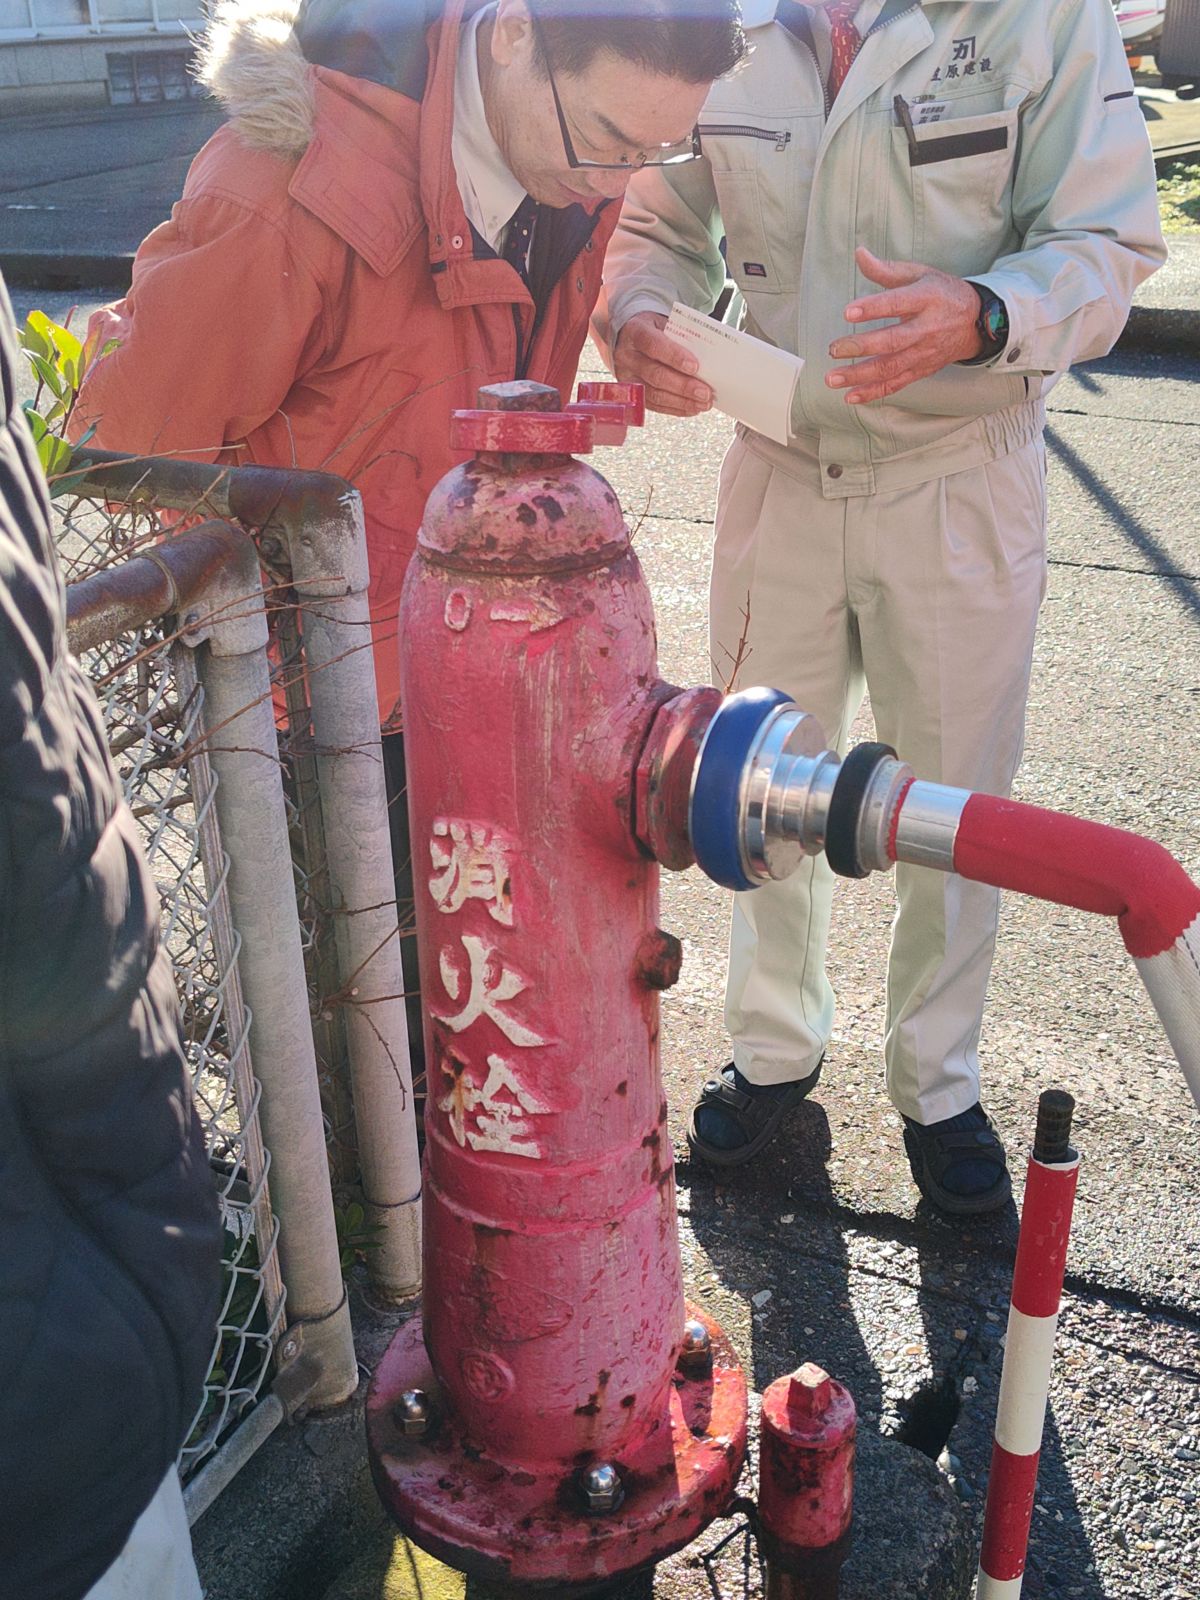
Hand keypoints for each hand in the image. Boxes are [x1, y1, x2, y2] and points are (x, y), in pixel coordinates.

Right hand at [613, 311, 713, 417]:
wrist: (627, 337)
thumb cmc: (651, 329)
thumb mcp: (663, 324)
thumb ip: (680, 338)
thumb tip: (706, 359)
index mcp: (635, 332)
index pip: (654, 345)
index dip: (674, 357)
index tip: (694, 367)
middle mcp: (627, 356)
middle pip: (656, 375)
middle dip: (683, 386)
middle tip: (705, 392)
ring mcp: (627, 377)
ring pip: (655, 394)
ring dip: (682, 401)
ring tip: (702, 403)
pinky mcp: (632, 393)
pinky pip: (654, 405)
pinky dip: (675, 408)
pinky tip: (691, 408)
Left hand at [825, 246, 984, 404]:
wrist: (975, 322)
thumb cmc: (941, 293)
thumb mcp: (919, 274)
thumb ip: (886, 269)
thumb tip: (859, 254)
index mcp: (926, 299)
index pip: (897, 304)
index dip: (872, 309)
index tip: (848, 312)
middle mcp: (926, 329)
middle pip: (892, 341)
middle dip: (861, 347)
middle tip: (834, 349)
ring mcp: (923, 353)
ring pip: (890, 368)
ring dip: (860, 375)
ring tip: (832, 378)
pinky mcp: (921, 370)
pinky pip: (896, 384)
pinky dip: (873, 392)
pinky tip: (850, 395)